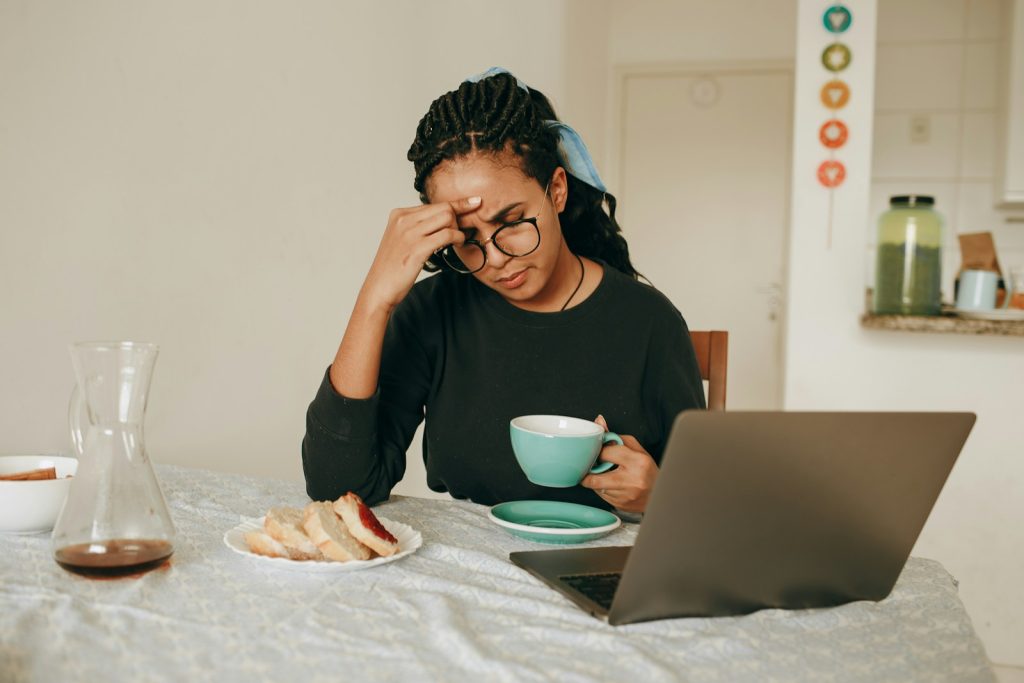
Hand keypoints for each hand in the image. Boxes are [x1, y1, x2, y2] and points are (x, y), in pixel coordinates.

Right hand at [360, 196, 481, 310]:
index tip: (474, 202)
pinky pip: (447, 234)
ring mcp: (410, 233)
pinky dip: (458, 237)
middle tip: (459, 233)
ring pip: (447, 217)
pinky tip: (458, 244)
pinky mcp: (418, 248)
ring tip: (457, 240)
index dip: (456, 205)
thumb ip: (417, 226)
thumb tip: (442, 218)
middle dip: (457, 219)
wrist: (379, 288)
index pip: (434, 203)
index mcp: (399, 214)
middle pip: (443, 207)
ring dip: (458, 228)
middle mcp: (403, 220)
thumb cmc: (393, 267)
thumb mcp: (401, 239)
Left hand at [580, 415, 657, 512]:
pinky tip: (612, 485)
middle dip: (587, 472)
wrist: (660, 494)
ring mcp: (626, 495)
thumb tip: (598, 422)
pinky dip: (602, 489)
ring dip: (596, 481)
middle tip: (589, 467)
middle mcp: (633, 480)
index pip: (606, 453)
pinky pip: (602, 496)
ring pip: (597, 488)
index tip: (598, 452)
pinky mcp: (621, 505)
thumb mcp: (635, 449)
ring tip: (606, 475)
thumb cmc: (647, 469)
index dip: (598, 452)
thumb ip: (615, 437)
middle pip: (594, 478)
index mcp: (638, 462)